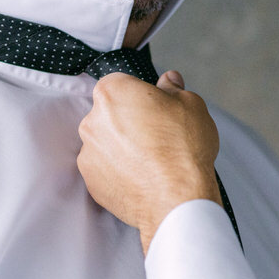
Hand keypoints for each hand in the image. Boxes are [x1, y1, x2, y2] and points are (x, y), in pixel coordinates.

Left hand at [76, 70, 221, 249]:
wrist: (177, 198)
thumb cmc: (184, 147)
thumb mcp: (190, 104)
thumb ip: (173, 88)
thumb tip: (169, 80)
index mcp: (112, 92)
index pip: (121, 83)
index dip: (140, 95)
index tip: (156, 109)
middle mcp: (92, 120)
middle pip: (109, 113)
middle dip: (128, 120)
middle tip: (156, 135)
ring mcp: (88, 152)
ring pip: (105, 142)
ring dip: (122, 147)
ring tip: (150, 161)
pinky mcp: (90, 181)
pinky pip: (104, 169)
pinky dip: (118, 171)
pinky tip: (142, 176)